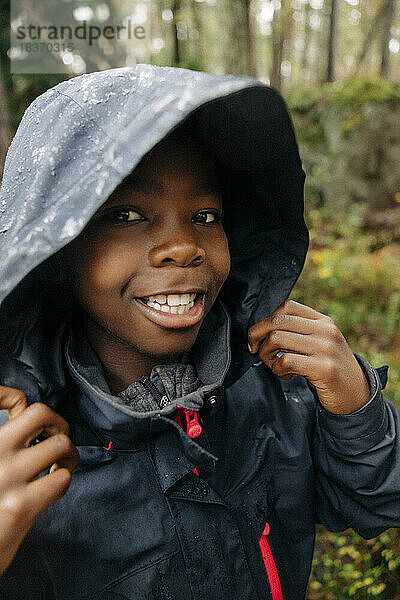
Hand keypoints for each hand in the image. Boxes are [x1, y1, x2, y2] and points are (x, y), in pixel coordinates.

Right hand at [0, 386, 79, 575]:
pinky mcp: (21, 506)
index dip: (12, 396)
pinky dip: (63, 481)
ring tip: (58, 466)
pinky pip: (62, 479)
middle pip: (41, 413)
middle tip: (55, 439)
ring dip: (67, 455)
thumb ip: (3, 437)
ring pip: (60, 445)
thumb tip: (21, 406)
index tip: (19, 408)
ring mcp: (6, 478)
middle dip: (57, 424)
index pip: (0, 397)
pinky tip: (50, 488)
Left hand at [247, 300, 370, 414]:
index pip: (287, 307)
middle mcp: (325, 330)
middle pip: (277, 321)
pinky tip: (286, 375)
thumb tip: (263, 330)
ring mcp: (326, 348)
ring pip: (276, 339)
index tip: (258, 337)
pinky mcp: (324, 368)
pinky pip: (286, 361)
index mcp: (323, 321)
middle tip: (256, 351)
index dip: (266, 321)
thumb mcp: (320, 342)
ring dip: (266, 355)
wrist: (357, 394)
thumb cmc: (330, 368)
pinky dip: (277, 369)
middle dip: (257, 336)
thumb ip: (299, 331)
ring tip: (275, 365)